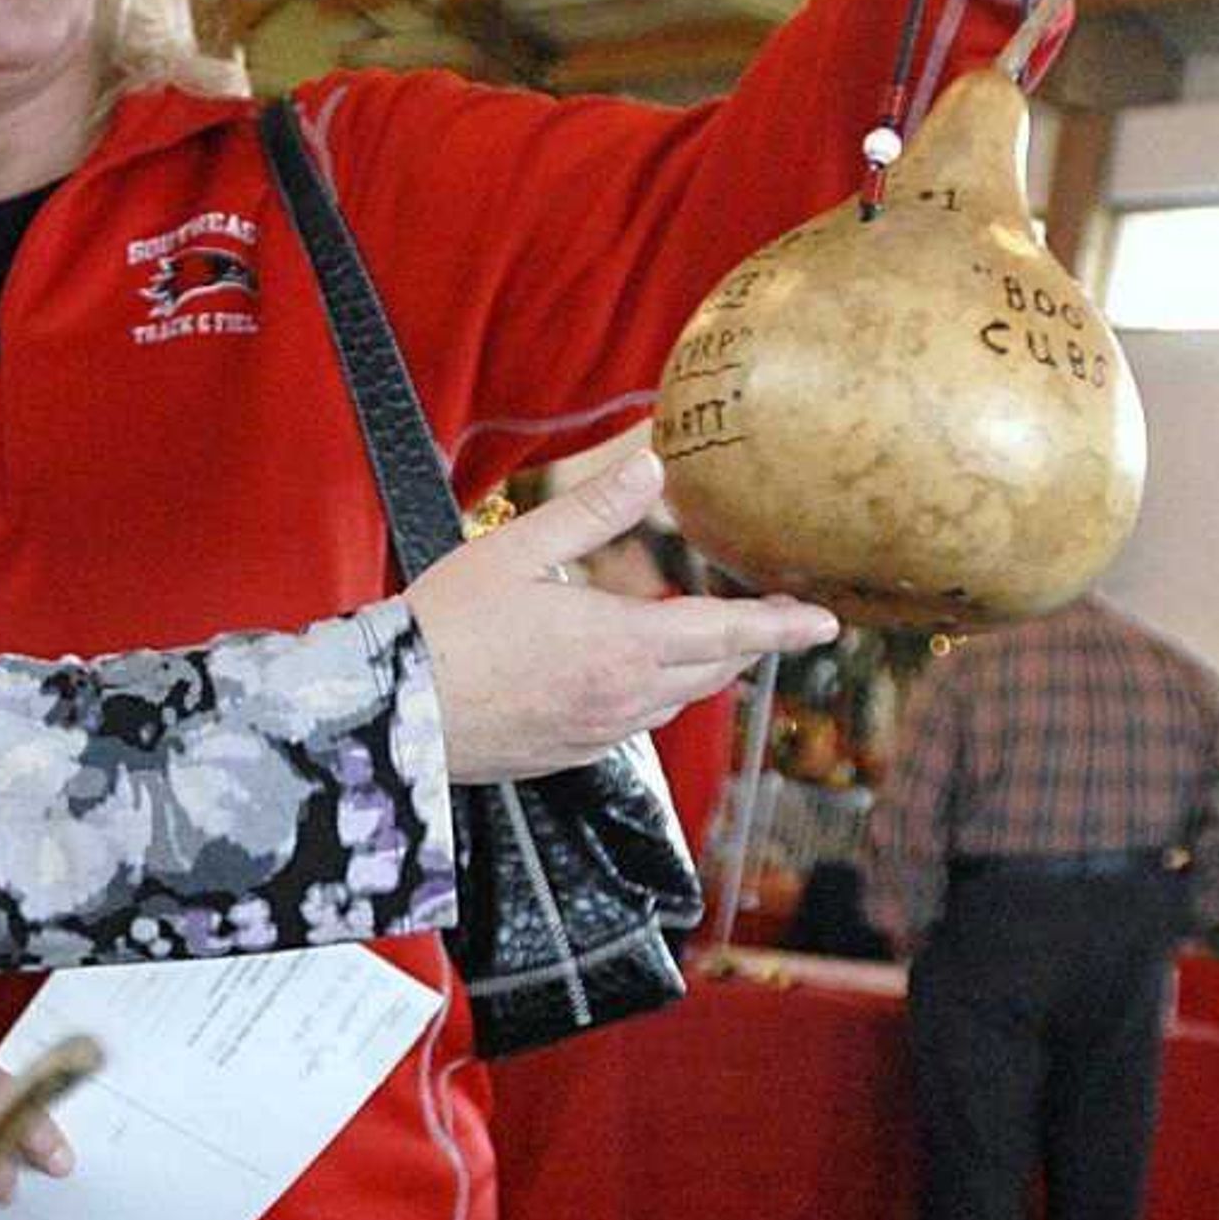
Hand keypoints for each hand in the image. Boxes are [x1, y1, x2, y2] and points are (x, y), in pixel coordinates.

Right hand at [409, 454, 838, 784]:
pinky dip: (654, 692)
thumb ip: (593, 511)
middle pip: (713, 671)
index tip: (827, 621)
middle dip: (747, 642)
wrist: (391, 714)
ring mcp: (598, 733)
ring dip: (700, 668)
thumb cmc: (446, 626)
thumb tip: (652, 465)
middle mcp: (622, 697)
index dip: (783, 626)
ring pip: (677, 700)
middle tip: (769, 618)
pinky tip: (626, 670)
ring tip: (697, 635)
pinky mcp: (572, 754)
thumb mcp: (517, 551)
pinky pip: (637, 722)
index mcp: (620, 644)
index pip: (727, 633)